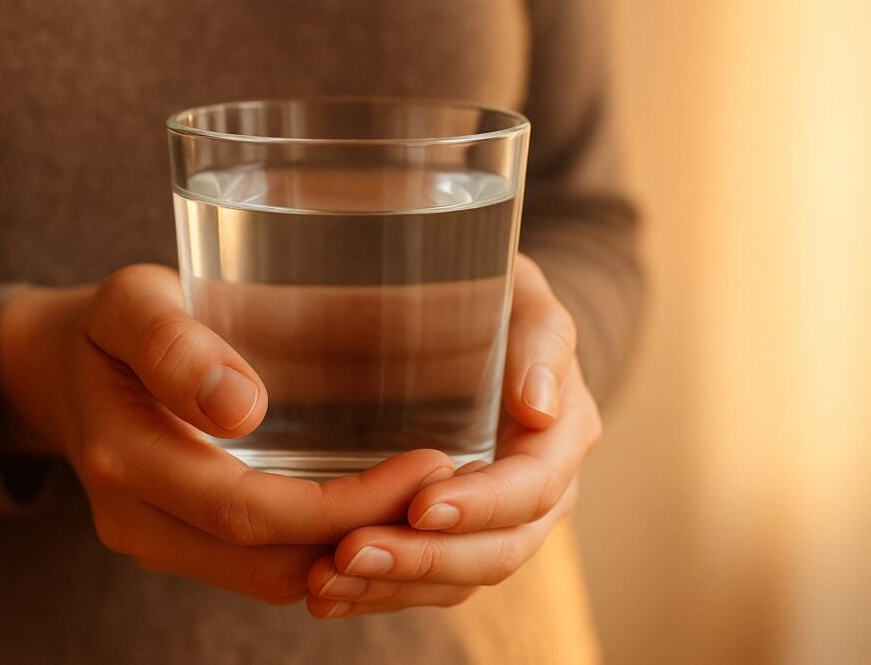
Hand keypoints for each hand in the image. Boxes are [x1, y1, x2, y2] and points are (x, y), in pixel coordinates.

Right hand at [0, 264, 454, 603]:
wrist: (60, 369)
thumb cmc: (106, 326)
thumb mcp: (129, 304)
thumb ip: (174, 347)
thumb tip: (242, 410)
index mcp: (124, 461)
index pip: (248, 511)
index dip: (343, 504)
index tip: (428, 466)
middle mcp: (139, 522)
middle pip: (270, 562)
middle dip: (368, 535)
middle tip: (452, 489)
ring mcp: (161, 541)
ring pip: (274, 580)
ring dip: (355, 555)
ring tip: (432, 508)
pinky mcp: (185, 543)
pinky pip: (265, 570)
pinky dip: (326, 553)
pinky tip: (381, 516)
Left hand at [304, 255, 601, 616]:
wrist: (483, 322)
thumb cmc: (500, 298)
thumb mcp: (526, 296)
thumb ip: (541, 340)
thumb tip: (540, 407)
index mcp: (563, 436)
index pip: (532, 488)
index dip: (481, 504)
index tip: (421, 506)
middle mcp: (539, 490)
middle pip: (496, 551)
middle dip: (425, 559)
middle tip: (352, 554)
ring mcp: (498, 519)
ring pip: (458, 579)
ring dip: (393, 587)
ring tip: (326, 582)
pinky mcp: (457, 534)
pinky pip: (429, 581)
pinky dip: (379, 592)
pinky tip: (327, 592)